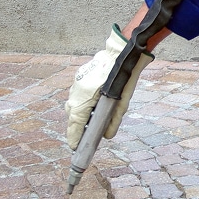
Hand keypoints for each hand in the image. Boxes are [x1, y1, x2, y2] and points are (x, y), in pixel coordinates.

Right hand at [65, 25, 152, 149]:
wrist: (123, 52)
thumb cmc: (125, 78)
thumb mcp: (123, 102)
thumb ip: (114, 119)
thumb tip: (107, 135)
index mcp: (85, 99)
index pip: (76, 123)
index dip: (74, 137)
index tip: (74, 146)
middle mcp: (77, 92)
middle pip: (73, 114)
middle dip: (77, 126)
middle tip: (82, 137)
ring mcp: (77, 83)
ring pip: (73, 103)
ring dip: (79, 113)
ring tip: (86, 123)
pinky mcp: (80, 76)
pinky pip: (77, 93)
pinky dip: (81, 101)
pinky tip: (90, 105)